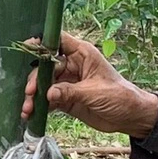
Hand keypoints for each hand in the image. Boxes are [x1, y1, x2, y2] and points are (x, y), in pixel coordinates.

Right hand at [21, 32, 157, 137]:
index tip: (26, 48)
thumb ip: (70, 92)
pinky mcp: (66, 99)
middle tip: (30, 93)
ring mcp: (68, 83)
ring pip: (44, 85)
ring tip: (28, 109)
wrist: (131, 117)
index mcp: (82, 55)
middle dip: (35, 80)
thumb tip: (48, 94)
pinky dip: (39, 106)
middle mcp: (72, 66)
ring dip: (34, 96)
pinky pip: (48, 100)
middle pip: (46, 67)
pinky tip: (32, 114)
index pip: (59, 41)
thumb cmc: (120, 97)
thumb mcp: (95, 92)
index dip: (42, 42)